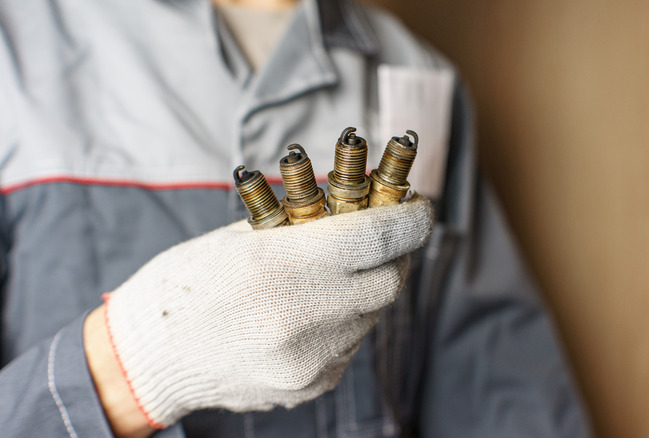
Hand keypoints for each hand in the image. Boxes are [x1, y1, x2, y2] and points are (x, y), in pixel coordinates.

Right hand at [89, 194, 432, 430]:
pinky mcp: (310, 386)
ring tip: (332, 277)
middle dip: (391, 256)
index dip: (411, 217)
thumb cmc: (188, 283)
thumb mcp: (245, 236)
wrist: (148, 357)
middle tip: (379, 241)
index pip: (380, 237)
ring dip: (363, 290)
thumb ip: (308, 227)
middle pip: (389, 281)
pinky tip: (310, 312)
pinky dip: (342, 322)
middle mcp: (305, 317)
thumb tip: (364, 210)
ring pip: (371, 315)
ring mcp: (311, 359)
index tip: (419, 207)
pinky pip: (349, 344)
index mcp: (284, 265)